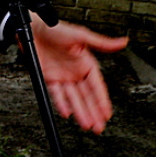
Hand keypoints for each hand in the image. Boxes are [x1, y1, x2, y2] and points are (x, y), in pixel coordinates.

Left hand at [31, 15, 127, 133]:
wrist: (32, 29)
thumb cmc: (57, 28)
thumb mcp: (81, 35)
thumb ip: (101, 43)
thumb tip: (123, 42)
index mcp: (87, 64)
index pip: (97, 87)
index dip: (102, 101)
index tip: (107, 114)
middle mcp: (76, 72)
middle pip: (86, 97)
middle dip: (93, 112)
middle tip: (98, 128)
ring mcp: (63, 76)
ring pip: (73, 98)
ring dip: (80, 112)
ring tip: (86, 125)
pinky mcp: (49, 77)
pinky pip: (56, 94)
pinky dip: (61, 103)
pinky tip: (67, 113)